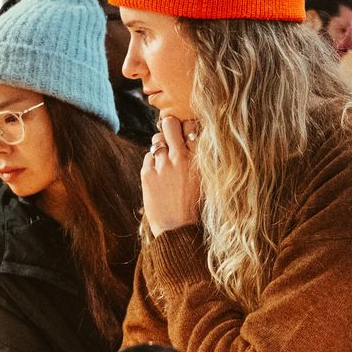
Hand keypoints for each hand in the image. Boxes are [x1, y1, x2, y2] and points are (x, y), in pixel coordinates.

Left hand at [141, 115, 201, 234]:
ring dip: (160, 145)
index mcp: (199, 158)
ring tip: (165, 160)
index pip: (190, 125)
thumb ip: (198, 156)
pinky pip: (148, 156)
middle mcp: (181, 158)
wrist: (178, 228)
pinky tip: (159, 176)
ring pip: (156, 138)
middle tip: (170, 136)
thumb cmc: (194, 205)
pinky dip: (152, 163)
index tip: (185, 134)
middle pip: (170, 124)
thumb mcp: (204, 178)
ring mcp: (163, 165)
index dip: (186, 127)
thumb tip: (189, 137)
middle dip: (169, 126)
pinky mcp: (147, 174)